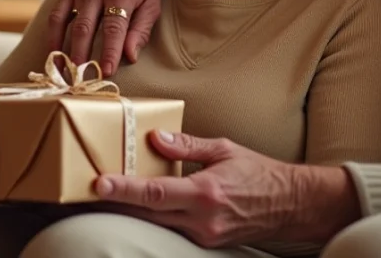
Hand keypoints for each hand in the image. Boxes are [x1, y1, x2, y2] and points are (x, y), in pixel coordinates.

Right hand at [47, 0, 170, 75]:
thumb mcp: (152, 0)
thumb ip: (141, 29)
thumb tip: (129, 57)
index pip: (114, 29)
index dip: (108, 52)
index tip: (105, 73)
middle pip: (85, 28)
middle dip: (81, 57)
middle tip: (79, 80)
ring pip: (65, 23)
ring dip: (62, 50)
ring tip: (63, 72)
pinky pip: (56, 14)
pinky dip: (53, 35)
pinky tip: (54, 52)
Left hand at [93, 131, 360, 247]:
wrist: (292, 206)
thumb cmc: (260, 173)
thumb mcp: (225, 149)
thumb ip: (187, 146)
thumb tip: (154, 138)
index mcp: (205, 193)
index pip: (154, 193)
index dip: (123, 189)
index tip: (98, 183)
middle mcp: (202, 219)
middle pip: (147, 214)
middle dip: (116, 202)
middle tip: (88, 189)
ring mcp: (203, 235)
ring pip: (156, 224)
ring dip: (132, 210)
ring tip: (108, 194)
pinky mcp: (206, 242)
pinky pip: (172, 228)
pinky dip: (155, 216)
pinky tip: (143, 205)